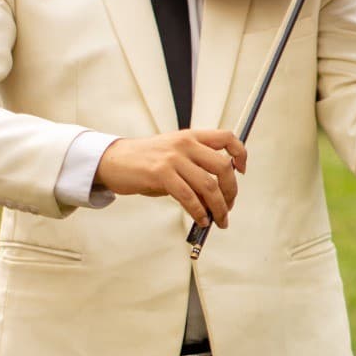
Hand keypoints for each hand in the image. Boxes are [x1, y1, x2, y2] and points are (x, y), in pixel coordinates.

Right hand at [95, 129, 246, 228]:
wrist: (114, 160)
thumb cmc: (146, 160)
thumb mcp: (174, 154)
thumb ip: (196, 167)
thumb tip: (217, 196)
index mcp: (191, 136)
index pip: (227, 138)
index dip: (240, 154)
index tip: (241, 172)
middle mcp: (185, 143)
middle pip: (223, 167)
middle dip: (231, 191)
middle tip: (229, 207)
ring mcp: (173, 158)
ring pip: (208, 185)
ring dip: (218, 207)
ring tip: (219, 220)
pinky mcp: (161, 173)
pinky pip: (188, 197)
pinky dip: (199, 212)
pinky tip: (201, 220)